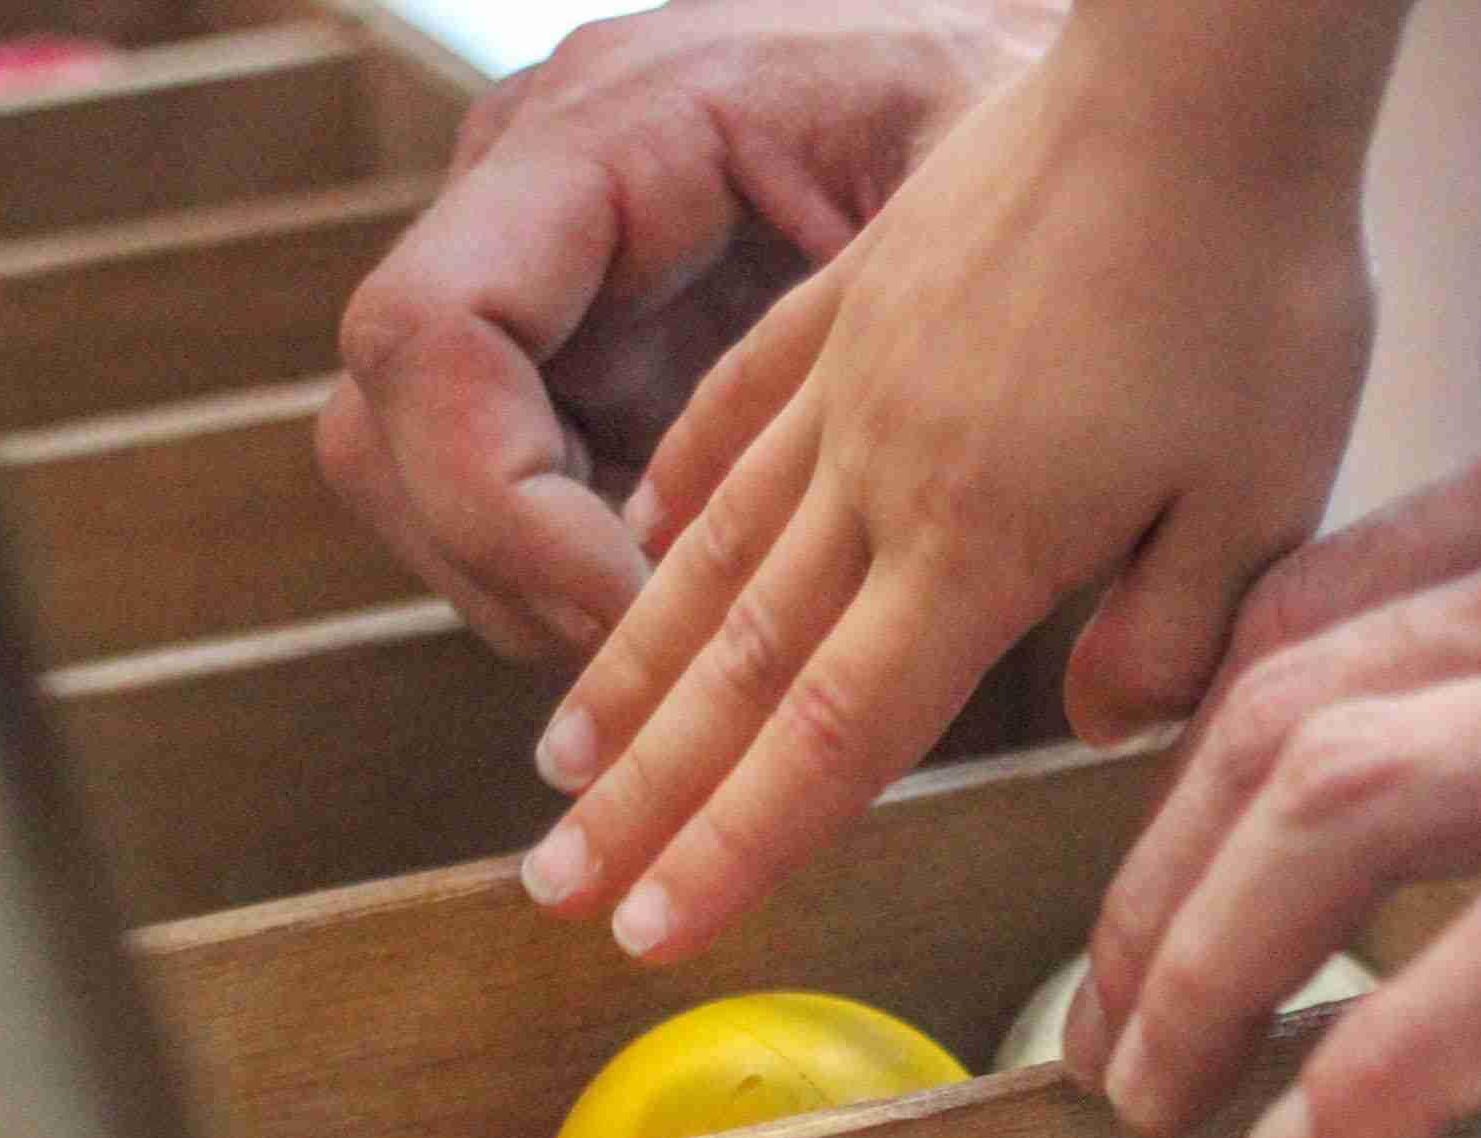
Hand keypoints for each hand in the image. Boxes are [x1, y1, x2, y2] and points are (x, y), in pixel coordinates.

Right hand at [319, 0, 1061, 665]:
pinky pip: (504, 486)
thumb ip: (987, 393)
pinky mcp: (581, 341)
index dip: (501, 511)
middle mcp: (540, 181)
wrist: (1095, 102)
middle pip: (386, 425)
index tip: (633, 615)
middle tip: (644, 676)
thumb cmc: (1066, 147)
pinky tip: (685, 630)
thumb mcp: (1022, 261)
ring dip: (525, 588)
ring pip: (414, 472)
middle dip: (501, 572)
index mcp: (623, 124)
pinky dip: (571, 575)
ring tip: (672, 668)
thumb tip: (1087, 692)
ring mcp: (543, 264)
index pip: (430, 334)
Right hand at [511, 16, 1379, 960]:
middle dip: (643, 795)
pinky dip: (673, 486)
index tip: (653, 928)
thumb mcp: (1265, 489)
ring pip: (710, 550)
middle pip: (740, 667)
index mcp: (982, 539)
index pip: (835, 734)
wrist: (1203, 74)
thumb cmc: (1256, 281)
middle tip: (554, 887)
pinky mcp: (858, 300)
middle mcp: (885, 474)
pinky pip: (736, 411)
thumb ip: (1174, 631)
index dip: (740, 843)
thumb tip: (1101, 723)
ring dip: (629, 666)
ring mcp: (854, 380)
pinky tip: (629, 528)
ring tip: (557, 759)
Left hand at [1065, 331, 1480, 1137]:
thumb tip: (1467, 707)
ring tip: (1157, 1082)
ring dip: (1208, 961)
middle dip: (1150, 881)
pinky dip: (1376, 1057)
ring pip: (1345, 804)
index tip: (1155, 866)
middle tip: (1108, 1011)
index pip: (1309, 608)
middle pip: (1279, 711)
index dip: (1189, 758)